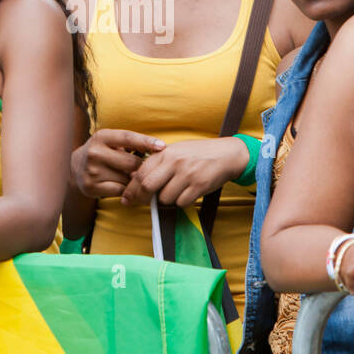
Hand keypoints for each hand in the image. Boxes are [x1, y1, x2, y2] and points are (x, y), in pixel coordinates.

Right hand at [70, 129, 163, 198]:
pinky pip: (120, 191)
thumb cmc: (102, 152)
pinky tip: (127, 187)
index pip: (128, 138)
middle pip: (131, 162)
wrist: (74, 167)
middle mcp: (95, 153)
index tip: (163, 146)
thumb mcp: (112, 141)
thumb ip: (132, 144)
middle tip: (148, 168)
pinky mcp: (91, 187)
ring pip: (127, 178)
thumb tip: (159, 151)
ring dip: (135, 180)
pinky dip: (127, 190)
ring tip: (133, 177)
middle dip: (142, 166)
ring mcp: (92, 171)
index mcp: (101, 137)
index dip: (146, 141)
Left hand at [119, 136, 247, 206]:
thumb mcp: (175, 150)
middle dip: (143, 198)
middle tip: (144, 202)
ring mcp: (187, 174)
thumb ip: (157, 162)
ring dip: (167, 200)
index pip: (140, 173)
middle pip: (148, 186)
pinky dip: (182, 202)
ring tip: (175, 191)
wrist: (226, 154)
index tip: (127, 198)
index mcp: (166, 152)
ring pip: (165, 197)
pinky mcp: (199, 185)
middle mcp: (175, 162)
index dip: (131, 188)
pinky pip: (181, 202)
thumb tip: (134, 178)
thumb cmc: (197, 153)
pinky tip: (188, 193)